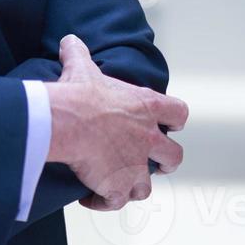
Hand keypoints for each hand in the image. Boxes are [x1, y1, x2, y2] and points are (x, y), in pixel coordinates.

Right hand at [44, 34, 186, 210]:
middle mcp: (147, 139)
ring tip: (119, 185)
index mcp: (145, 107)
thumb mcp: (81, 68)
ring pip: (147, 187)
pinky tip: (90, 197)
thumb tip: (69, 41)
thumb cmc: (78, 95)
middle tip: (154, 163)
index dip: (175, 120)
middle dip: (166, 162)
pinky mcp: (117, 186)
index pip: (179, 113)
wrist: (66, 121)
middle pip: (174, 156)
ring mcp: (135, 166)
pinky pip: (116, 202)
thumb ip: (79, 54)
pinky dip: (105, 202)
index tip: (168, 124)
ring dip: (134, 186)